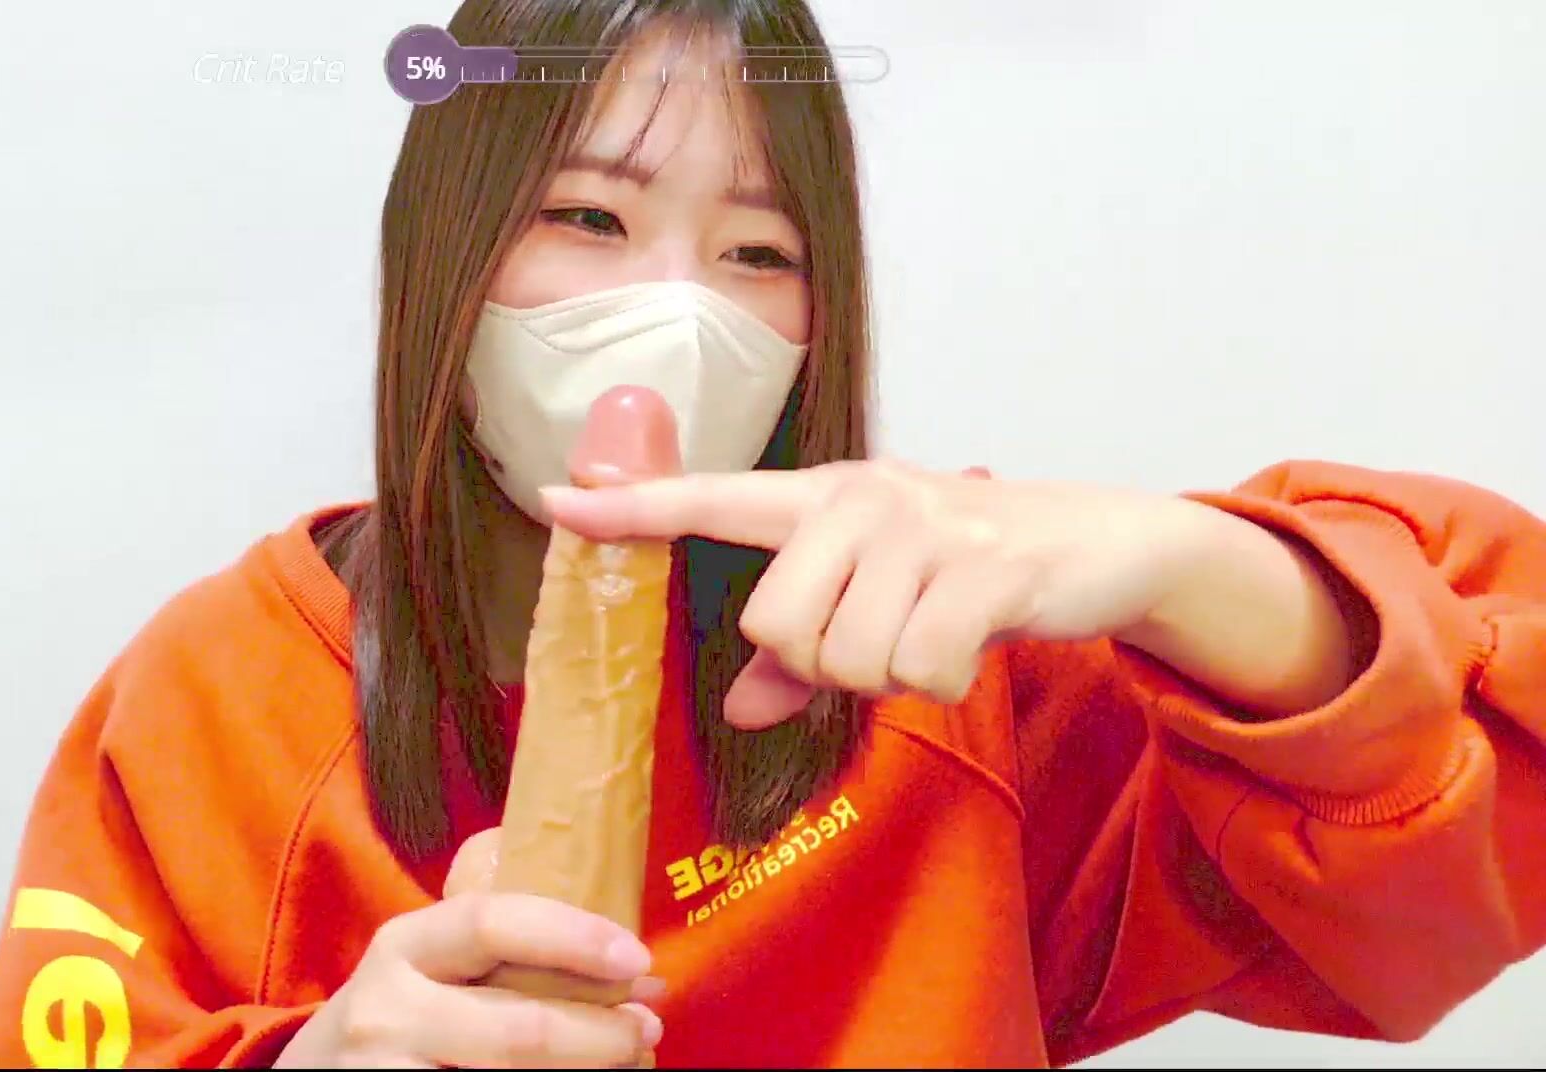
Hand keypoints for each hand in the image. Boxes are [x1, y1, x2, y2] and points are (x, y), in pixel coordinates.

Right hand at [276, 829, 663, 1068]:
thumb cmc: (398, 1014)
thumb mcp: (423, 963)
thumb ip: (492, 943)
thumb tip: (628, 958)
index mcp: (402, 946)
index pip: (491, 924)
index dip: (571, 937)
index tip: (637, 957)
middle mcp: (387, 1012)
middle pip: (519, 1029)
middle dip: (602, 1032)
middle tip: (650, 1028)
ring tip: (628, 1065)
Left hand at [542, 459, 1254, 725]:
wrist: (1098, 541)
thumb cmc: (966, 569)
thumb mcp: (878, 597)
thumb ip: (799, 655)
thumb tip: (737, 707)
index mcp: (822, 500)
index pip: (710, 499)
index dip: (632, 507)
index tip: (555, 499)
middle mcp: (860, 498)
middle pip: (774, 622)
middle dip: (821, 661)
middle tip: (880, 637)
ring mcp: (922, 526)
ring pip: (848, 656)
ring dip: (891, 673)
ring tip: (932, 632)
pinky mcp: (983, 564)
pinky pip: (919, 669)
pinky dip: (942, 681)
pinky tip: (969, 644)